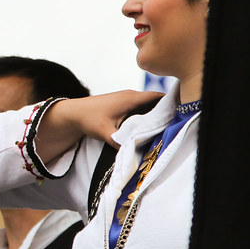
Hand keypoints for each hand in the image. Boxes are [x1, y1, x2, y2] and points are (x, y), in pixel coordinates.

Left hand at [35, 91, 162, 159]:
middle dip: (164, 112)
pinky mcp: (121, 103)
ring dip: (154, 114)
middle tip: (172, 126)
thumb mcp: (106, 134)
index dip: (171, 105)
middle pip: (156, 101)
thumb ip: (122, 143)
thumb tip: (135, 153)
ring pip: (147, 104)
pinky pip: (139, 107)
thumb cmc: (88, 119)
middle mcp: (131, 95)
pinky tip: (146, 127)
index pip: (159, 97)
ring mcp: (126, 98)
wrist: (72, 113)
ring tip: (162, 128)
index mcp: (131, 98)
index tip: (178, 117)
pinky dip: (144, 115)